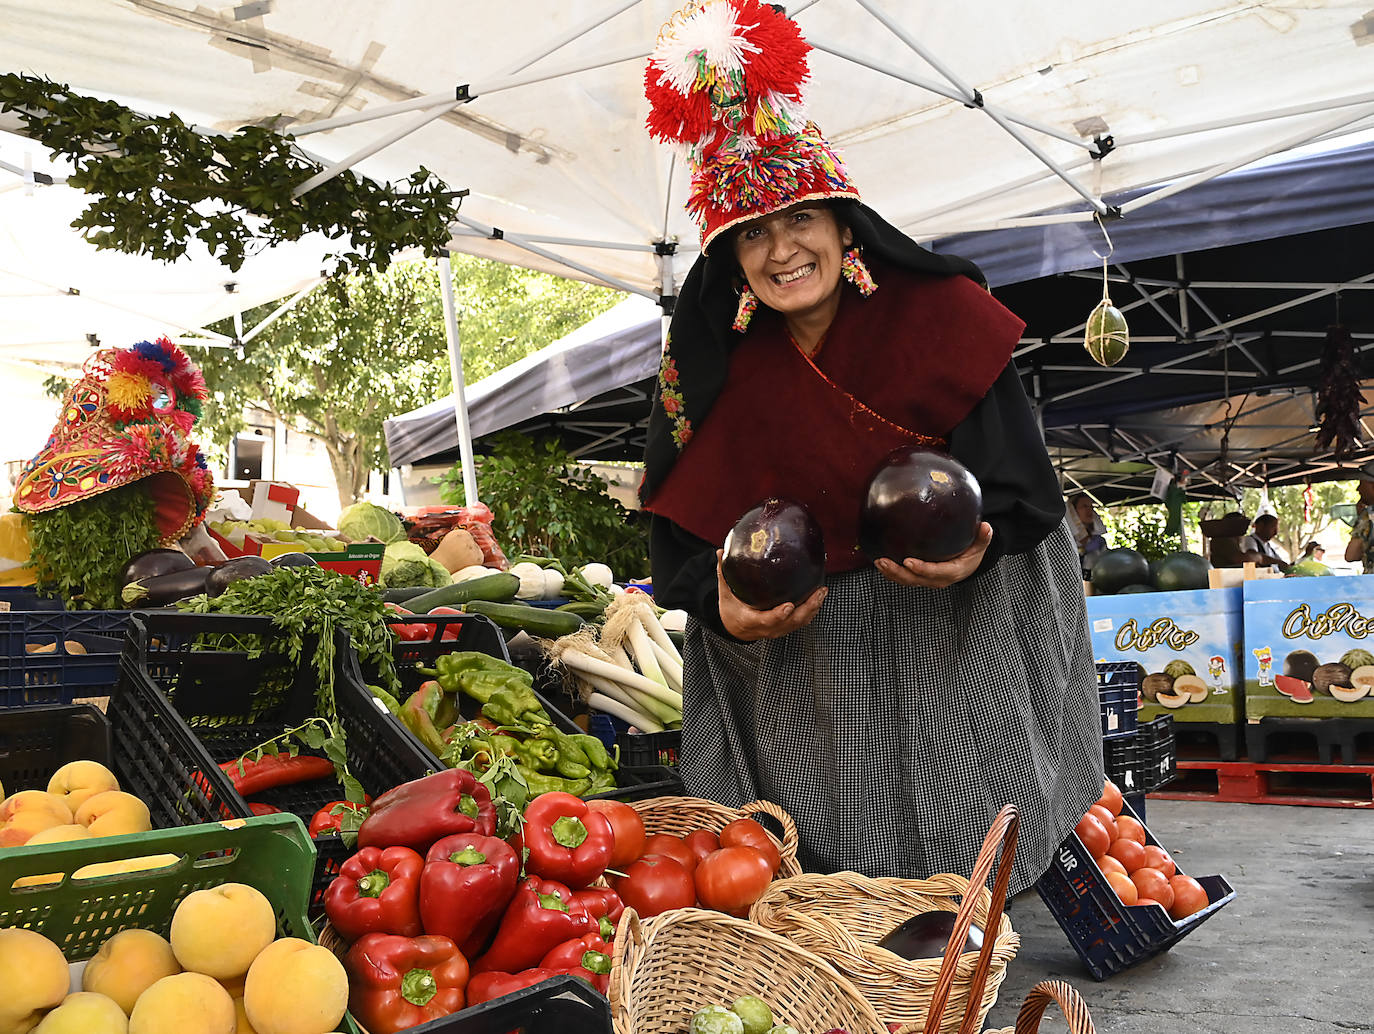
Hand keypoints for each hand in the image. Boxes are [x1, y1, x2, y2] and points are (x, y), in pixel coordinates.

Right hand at [716, 550, 827, 640]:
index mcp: (751, 620)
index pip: (767, 620)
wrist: (734, 628)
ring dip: (813, 608)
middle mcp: (767, 628)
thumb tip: (720, 552)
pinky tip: (819, 597)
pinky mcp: (785, 628)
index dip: (779, 615)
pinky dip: (811, 611)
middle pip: (790, 622)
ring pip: (799, 623)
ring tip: (822, 592)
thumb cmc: (731, 610)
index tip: (789, 606)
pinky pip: (801, 621)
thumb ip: (724, 574)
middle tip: (817, 593)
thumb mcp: (725, 593)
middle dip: (807, 609)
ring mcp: (778, 630)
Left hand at [874, 522, 993, 587]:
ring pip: (907, 581)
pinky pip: (904, 578)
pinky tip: (881, 564)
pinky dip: (892, 574)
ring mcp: (927, 580)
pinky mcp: (920, 578)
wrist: (969, 565)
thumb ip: (983, 538)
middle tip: (884, 561)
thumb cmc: (972, 554)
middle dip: (899, 572)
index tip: (908, 561)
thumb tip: (986, 526)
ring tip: (878, 562)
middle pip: (915, 579)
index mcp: (952, 572)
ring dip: (891, 573)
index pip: (935, 572)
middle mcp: (937, 579)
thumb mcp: (980, 546)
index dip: (921, 569)